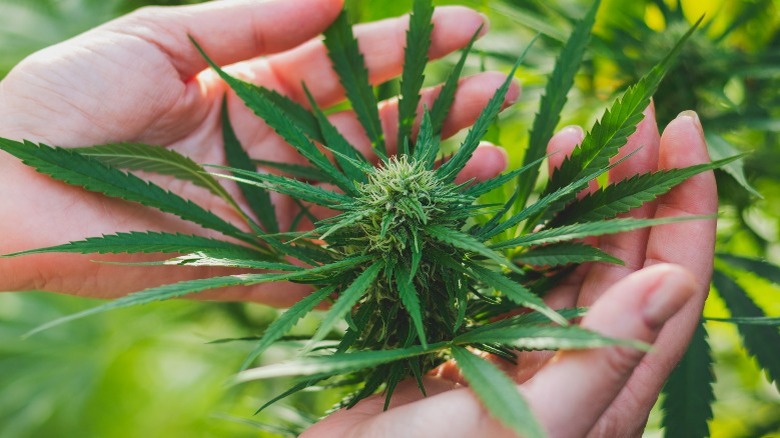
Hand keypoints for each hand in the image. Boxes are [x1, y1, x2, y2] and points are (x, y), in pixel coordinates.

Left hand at [0, 0, 513, 302]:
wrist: (11, 188)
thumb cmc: (72, 99)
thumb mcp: (162, 38)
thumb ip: (253, 17)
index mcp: (256, 88)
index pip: (346, 66)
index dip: (403, 46)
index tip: (465, 26)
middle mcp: (276, 148)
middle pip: (370, 128)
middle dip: (434, 109)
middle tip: (498, 93)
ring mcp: (273, 207)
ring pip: (364, 192)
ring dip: (426, 178)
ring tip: (492, 159)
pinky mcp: (257, 263)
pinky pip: (327, 259)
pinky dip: (378, 250)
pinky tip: (432, 233)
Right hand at [305, 107, 716, 436]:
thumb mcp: (515, 427)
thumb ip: (595, 365)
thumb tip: (674, 281)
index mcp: (603, 392)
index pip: (669, 287)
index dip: (683, 208)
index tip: (679, 131)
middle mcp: (573, 369)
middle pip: (621, 264)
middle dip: (630, 187)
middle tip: (628, 118)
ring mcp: (522, 352)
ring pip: (567, 264)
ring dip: (576, 201)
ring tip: (570, 140)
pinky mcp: (474, 342)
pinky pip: (512, 275)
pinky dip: (517, 229)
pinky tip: (511, 193)